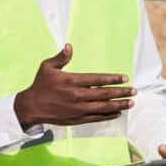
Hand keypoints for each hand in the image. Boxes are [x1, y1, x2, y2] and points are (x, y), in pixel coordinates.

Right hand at [14, 43, 134, 131]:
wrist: (31, 107)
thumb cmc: (40, 85)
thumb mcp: (47, 67)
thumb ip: (61, 58)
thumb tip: (69, 46)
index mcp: (72, 81)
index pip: (97, 80)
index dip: (112, 79)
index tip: (125, 78)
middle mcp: (77, 96)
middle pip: (104, 94)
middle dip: (121, 93)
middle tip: (134, 91)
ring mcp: (78, 109)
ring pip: (103, 108)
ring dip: (119, 105)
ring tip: (130, 103)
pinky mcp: (76, 119)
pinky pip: (96, 118)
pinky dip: (108, 116)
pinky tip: (117, 113)